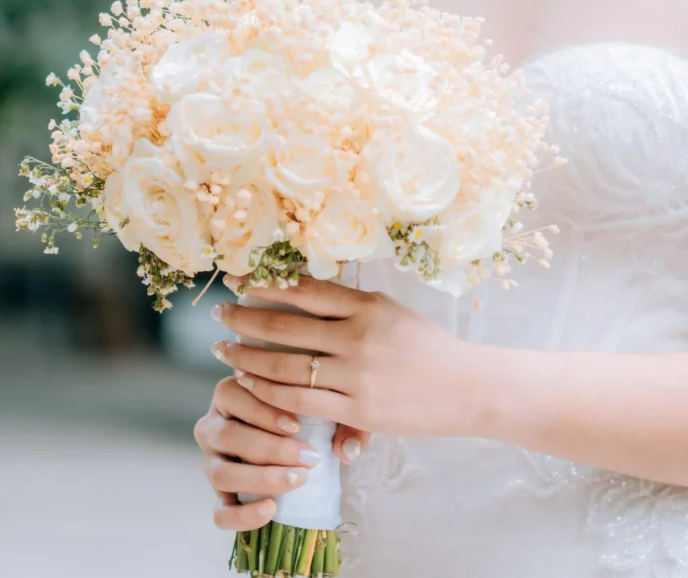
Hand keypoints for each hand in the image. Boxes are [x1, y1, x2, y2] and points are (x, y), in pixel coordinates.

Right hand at [194, 376, 330, 530]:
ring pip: (220, 474)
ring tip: (298, 479)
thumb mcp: (312, 403)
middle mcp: (211, 427)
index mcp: (228, 396)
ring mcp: (210, 463)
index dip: (263, 411)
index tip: (297, 425)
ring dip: (261, 478)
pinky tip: (271, 510)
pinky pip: (220, 513)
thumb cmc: (300, 414)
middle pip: (228, 436)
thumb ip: (330, 416)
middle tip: (308, 457)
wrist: (290, 441)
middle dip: (270, 448)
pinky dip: (243, 515)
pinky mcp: (218, 495)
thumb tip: (348, 450)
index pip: (233, 396)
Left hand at [210, 275, 482, 437]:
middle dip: (243, 318)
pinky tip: (249, 384)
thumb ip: (353, 309)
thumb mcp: (394, 315)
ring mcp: (356, 373)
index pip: (304, 289)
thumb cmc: (431, 350)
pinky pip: (299, 400)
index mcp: (368, 305)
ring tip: (223, 351)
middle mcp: (358, 335)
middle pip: (284, 324)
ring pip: (284, 364)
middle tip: (217, 312)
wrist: (470, 387)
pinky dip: (268, 391)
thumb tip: (307, 296)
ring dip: (246, 356)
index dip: (265, 283)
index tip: (238, 280)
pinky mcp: (357, 408)